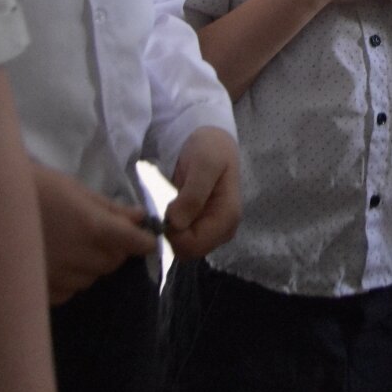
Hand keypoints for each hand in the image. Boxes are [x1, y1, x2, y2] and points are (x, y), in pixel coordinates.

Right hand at [32, 162, 155, 304]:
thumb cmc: (34, 187)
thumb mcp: (75, 190)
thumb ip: (110, 209)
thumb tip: (139, 218)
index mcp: (92, 227)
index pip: (133, 243)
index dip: (143, 242)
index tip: (145, 240)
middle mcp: (78, 256)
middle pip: (112, 263)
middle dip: (114, 250)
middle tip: (100, 235)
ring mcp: (58, 277)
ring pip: (91, 279)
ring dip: (91, 265)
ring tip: (72, 246)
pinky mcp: (39, 290)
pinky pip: (67, 291)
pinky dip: (69, 280)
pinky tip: (56, 261)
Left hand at [164, 127, 240, 261]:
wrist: (211, 140)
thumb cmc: (210, 149)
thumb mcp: (204, 164)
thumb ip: (193, 195)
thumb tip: (177, 224)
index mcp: (227, 217)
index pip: (195, 245)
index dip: (175, 234)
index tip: (165, 212)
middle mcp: (223, 230)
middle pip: (190, 250)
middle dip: (171, 234)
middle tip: (163, 208)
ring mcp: (212, 230)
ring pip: (184, 247)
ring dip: (170, 232)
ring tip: (166, 206)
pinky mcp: (202, 227)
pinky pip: (183, 239)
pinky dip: (172, 228)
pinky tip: (170, 210)